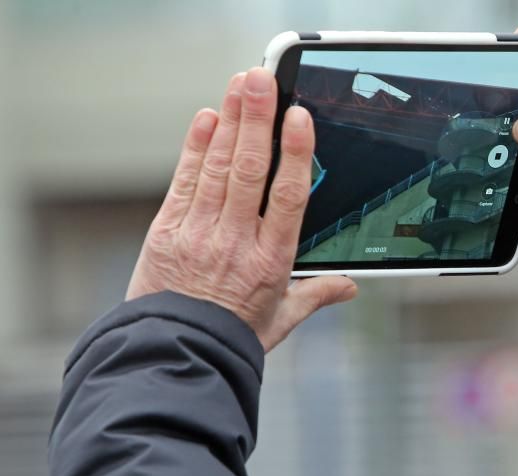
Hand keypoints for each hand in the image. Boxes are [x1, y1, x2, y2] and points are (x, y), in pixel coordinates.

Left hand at [127, 68, 356, 352]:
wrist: (176, 354)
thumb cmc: (233, 338)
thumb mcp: (282, 319)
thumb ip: (316, 295)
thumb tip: (349, 286)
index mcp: (271, 262)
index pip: (288, 198)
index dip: (295, 155)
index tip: (299, 118)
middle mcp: (236, 242)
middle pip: (249, 172)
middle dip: (256, 121)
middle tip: (262, 79)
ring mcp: (199, 233)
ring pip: (218, 169)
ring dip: (229, 121)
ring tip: (239, 85)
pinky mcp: (168, 230)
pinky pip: (185, 181)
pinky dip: (196, 148)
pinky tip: (206, 119)